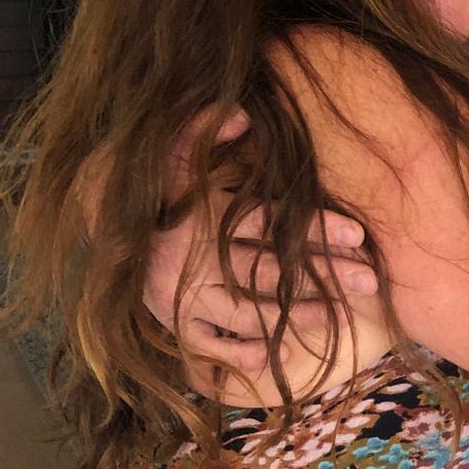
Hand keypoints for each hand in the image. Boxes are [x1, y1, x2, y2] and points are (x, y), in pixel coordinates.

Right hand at [142, 110, 378, 378]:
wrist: (98, 231)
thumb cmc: (153, 192)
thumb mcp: (172, 155)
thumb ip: (202, 130)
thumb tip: (243, 112)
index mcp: (200, 218)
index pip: (266, 221)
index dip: (313, 228)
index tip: (358, 235)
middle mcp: (191, 261)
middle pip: (267, 270)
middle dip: (323, 277)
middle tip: (370, 282)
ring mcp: (182, 298)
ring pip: (248, 313)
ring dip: (296, 316)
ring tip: (344, 317)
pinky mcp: (173, 323)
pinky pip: (210, 346)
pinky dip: (241, 355)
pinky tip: (283, 355)